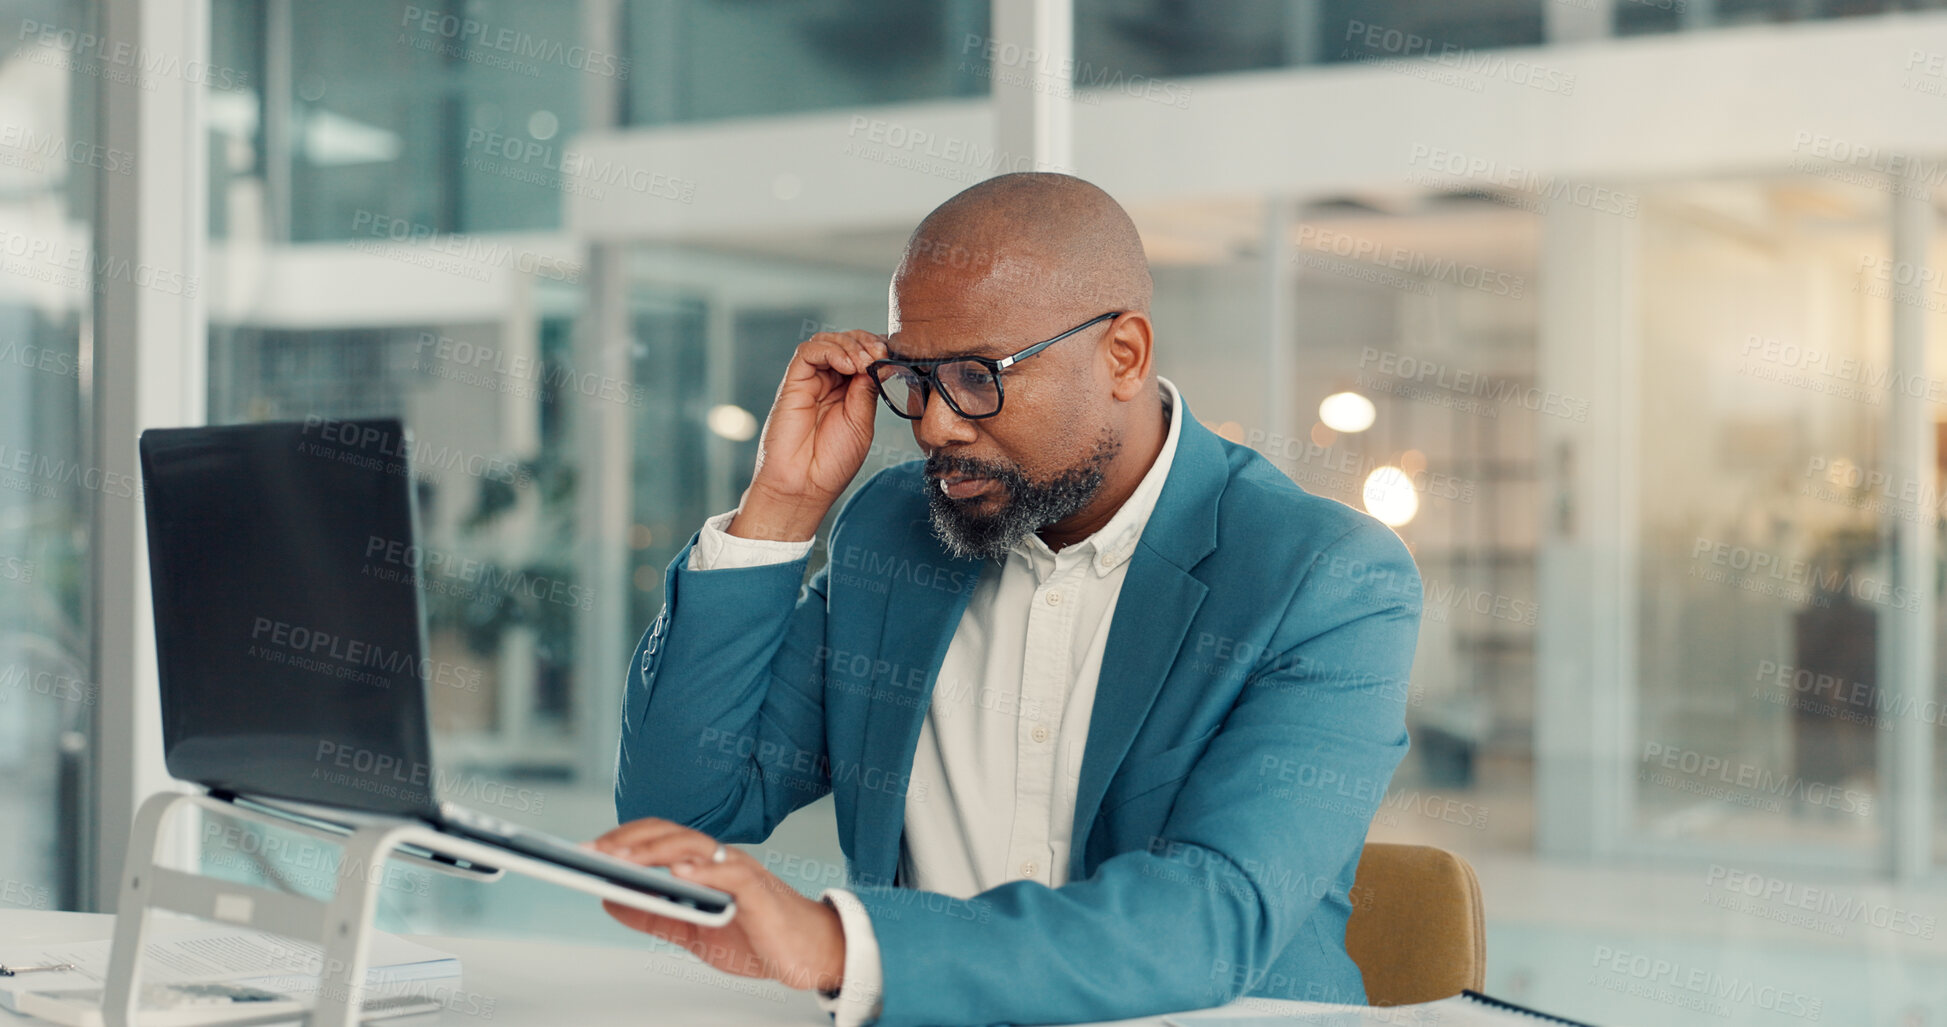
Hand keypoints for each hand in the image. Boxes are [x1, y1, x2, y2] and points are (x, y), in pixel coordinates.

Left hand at [589, 819, 847, 992]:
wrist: (809, 953)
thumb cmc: (759, 935)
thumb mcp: (693, 931)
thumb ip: (655, 916)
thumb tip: (612, 900)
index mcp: (704, 866)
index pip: (659, 838)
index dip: (623, 839)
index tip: (588, 849)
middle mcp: (719, 860)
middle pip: (671, 835)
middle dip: (629, 841)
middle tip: (595, 852)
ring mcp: (740, 871)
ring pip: (694, 846)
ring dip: (655, 851)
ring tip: (623, 860)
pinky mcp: (758, 891)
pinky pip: (730, 873)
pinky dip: (703, 871)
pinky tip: (679, 874)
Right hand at [732, 330, 888, 541]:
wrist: (805, 485)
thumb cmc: (833, 462)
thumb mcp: (862, 422)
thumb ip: (867, 390)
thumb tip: (877, 362)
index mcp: (849, 392)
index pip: (864, 354)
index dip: (878, 348)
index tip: (893, 356)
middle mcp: (828, 382)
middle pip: (847, 341)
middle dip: (866, 341)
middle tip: (879, 354)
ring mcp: (810, 381)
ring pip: (828, 340)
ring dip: (851, 344)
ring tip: (864, 362)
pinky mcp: (793, 382)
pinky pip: (808, 352)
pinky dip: (831, 350)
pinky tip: (848, 366)